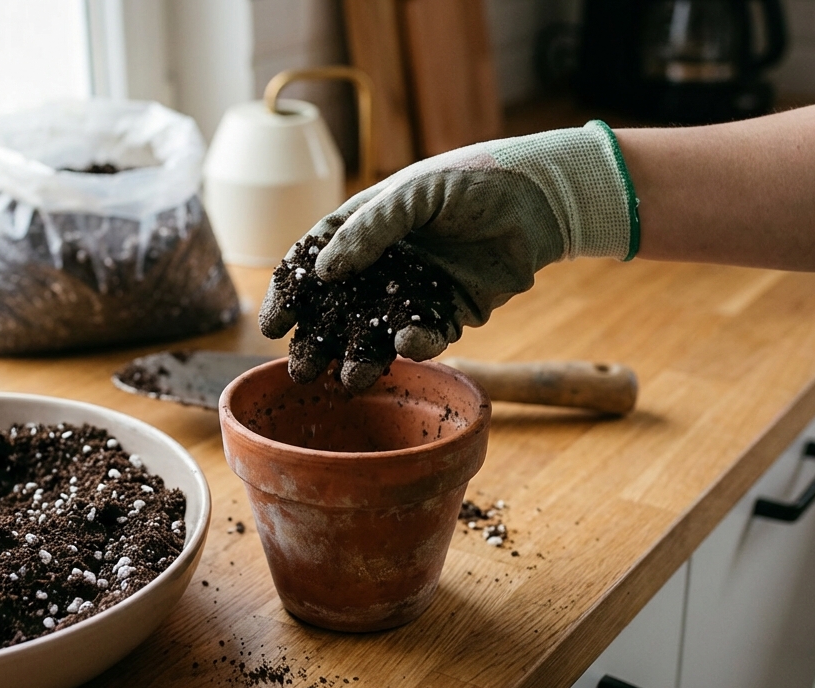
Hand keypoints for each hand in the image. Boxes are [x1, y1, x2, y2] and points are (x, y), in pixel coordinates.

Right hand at [260, 120, 638, 385]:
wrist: (540, 198)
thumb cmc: (472, 181)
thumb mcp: (414, 194)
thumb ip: (369, 229)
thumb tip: (322, 270)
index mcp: (363, 229)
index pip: (314, 264)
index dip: (290, 294)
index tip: (274, 324)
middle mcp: (383, 265)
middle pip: (338, 309)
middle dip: (318, 341)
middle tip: (303, 369)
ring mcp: (415, 292)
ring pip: (377, 332)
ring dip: (360, 357)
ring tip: (349, 379)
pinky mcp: (451, 313)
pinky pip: (427, 337)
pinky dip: (416, 345)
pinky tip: (406, 347)